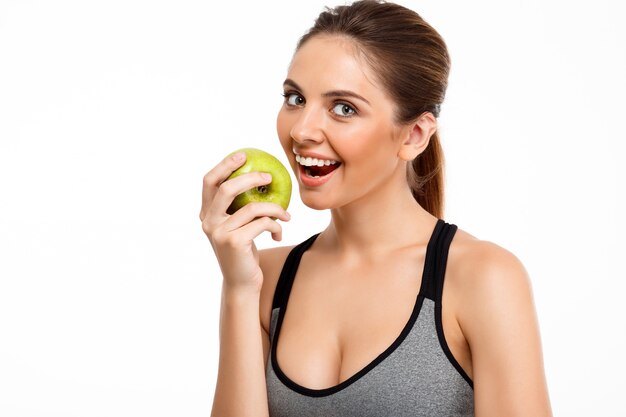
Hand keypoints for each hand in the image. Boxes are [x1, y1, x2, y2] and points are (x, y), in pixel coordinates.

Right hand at [199, 152, 290, 293]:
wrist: (242, 283)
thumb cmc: (244, 251)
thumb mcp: (237, 227)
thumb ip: (238, 207)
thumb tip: (260, 178)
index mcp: (206, 214)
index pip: (209, 182)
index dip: (224, 165)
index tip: (242, 155)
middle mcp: (208, 222)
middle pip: (228, 188)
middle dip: (251, 178)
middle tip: (269, 177)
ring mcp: (219, 232)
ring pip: (253, 208)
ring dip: (275, 210)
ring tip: (286, 216)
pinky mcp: (234, 242)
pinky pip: (262, 223)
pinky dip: (275, 225)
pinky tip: (279, 233)